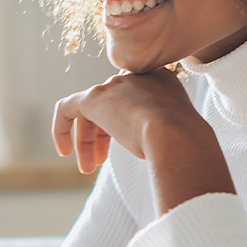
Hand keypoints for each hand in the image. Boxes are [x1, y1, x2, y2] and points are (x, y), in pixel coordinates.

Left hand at [53, 68, 236, 212]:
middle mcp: (136, 78)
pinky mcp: (94, 98)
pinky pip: (67, 108)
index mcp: (160, 81)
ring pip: (91, 111)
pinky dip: (61, 128)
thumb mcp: (179, 134)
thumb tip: (171, 159)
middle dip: (101, 137)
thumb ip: (167, 134)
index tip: (122, 149)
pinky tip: (64, 151)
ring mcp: (115, 86)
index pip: (134, 100)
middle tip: (97, 164)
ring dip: (87, 142)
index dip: (124, 127)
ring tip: (87, 168)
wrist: (177, 136)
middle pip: (111, 106)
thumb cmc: (185, 144)